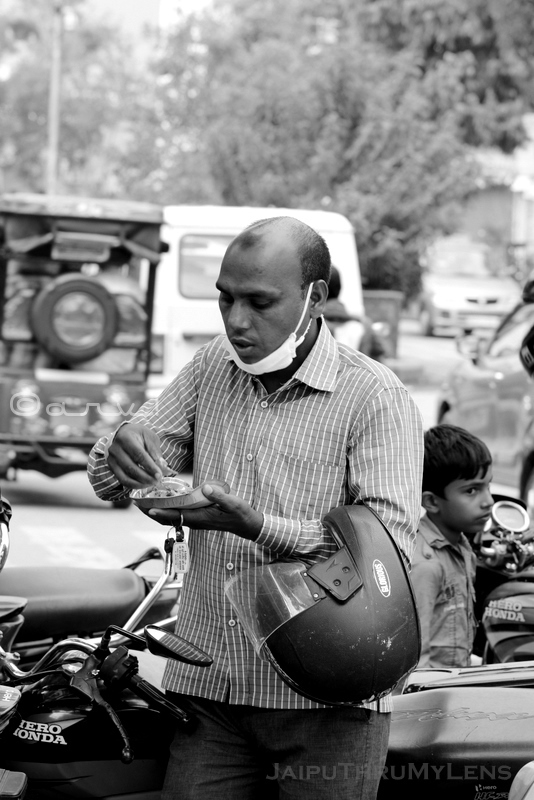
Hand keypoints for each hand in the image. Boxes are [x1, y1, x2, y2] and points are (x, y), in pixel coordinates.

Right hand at [106, 423, 164, 488]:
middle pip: (131, 467)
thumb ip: (154, 451)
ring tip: (152, 483)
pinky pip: (122, 480)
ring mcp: (111, 459)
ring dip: (140, 483)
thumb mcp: (149, 437)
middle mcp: (115, 449)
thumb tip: (161, 466)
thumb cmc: (139, 435)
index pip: (138, 455)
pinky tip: (144, 484)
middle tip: (157, 480)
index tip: (159, 474)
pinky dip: (134, 485)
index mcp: (125, 438)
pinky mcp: (111, 467)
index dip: (149, 466)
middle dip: (146, 477)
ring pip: (125, 477)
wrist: (124, 433)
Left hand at [148, 483, 262, 540]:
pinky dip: (167, 508)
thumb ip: (219, 496)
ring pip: (171, 517)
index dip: (161, 513)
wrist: (246, 524)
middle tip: (137, 502)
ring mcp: (195, 519)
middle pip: (168, 518)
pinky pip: (178, 514)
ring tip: (144, 501)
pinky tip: (164, 500)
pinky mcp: (197, 516)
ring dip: (157, 510)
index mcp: (200, 518)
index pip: (176, 516)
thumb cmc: (240, 514)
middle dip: (152, 511)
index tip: (148, 508)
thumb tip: (206, 488)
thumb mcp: (233, 504)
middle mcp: (194, 521)